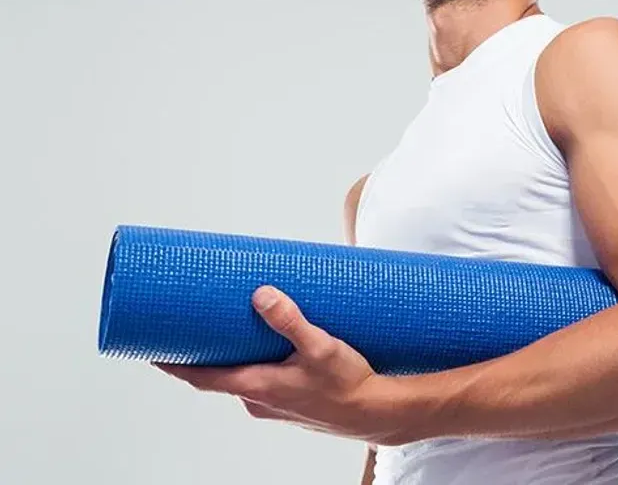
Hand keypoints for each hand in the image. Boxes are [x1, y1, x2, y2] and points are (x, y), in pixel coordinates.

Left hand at [154, 286, 405, 444]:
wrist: (376, 412)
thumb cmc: (348, 385)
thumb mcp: (319, 346)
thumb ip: (289, 319)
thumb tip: (261, 294)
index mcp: (256, 387)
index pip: (199, 376)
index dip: (172, 363)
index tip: (150, 350)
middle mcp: (258, 399)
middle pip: (218, 374)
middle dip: (204, 351)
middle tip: (192, 324)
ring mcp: (273, 404)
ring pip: (242, 375)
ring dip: (234, 355)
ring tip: (236, 324)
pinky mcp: (290, 401)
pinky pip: (262, 380)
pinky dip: (256, 363)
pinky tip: (272, 345)